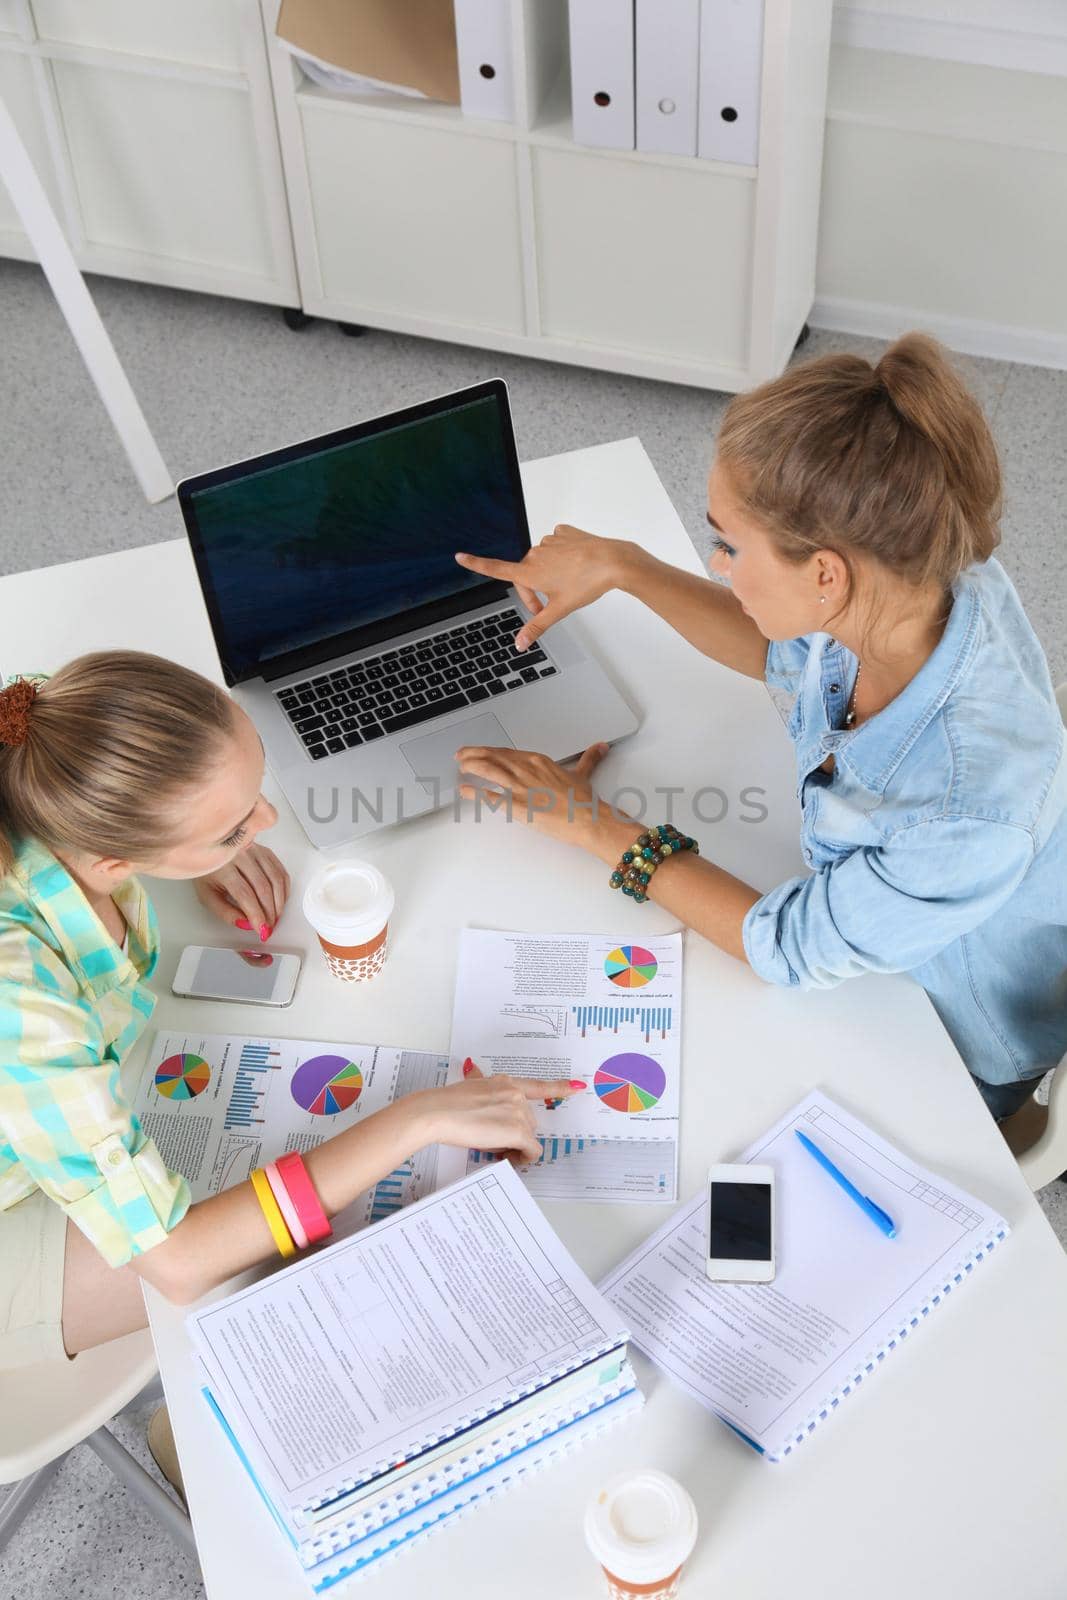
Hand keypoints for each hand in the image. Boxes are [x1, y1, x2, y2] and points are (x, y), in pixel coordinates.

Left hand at [194, 843, 290, 940]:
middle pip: (263, 888)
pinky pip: (281, 872)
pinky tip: (279, 901)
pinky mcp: (265, 852)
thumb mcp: (208, 896)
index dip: (256, 914)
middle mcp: (241, 856)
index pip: (245, 894)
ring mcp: (255, 851)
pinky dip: (284, 890)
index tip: (261, 929)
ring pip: (276, 880)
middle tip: (270, 927)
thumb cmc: (208, 873)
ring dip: (279, 903)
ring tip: (275, 917)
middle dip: (270, 912)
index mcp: (223, 867)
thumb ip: (226, 913)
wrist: (209, 849)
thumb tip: (247, 924)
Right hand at [423, 1060, 584, 1164]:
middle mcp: (515, 1094)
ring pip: (528, 1137)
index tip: (577, 1087)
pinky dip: (523, 1159)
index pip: (538, 1086)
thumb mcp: (467, 1085)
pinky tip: (509, 1160)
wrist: (437, 1112)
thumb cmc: (447, 1103)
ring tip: (494, 1149)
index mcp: (505, 1083)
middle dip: (516, 1134)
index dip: (560, 1087)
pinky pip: (531, 1151)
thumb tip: (472, 1067)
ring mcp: (518, 1112)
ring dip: (516, 1147)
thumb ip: (478, 1079)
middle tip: (495, 1143)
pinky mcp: (518, 1131)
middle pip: (529, 1121)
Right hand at [455, 524, 633, 649]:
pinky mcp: (564, 533)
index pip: (495, 569)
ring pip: (542, 560)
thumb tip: (520, 643)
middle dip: (532, 592)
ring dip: (548, 573)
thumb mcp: (559, 610)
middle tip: (547, 607)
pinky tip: (573, 563)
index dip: (476, 564)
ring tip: (567, 584)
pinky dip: (560, 555)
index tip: (460, 556)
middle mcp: (535, 554)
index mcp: (529, 572)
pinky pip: (556, 544)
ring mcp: (550, 541)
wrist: (612, 562)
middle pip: (525, 574)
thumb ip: (537, 626)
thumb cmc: (586, 584)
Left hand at [455, 740, 623, 847]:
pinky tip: (465, 790)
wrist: (588, 819)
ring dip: (471, 767)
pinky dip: (475, 792)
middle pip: (494, 757)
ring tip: (460, 767)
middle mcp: (527, 770)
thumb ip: (588, 759)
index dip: (490, 750)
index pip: (507, 752)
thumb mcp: (583, 775)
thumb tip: (599, 747)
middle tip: (461, 755)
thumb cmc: (584, 801)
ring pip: (489, 771)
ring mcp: (521, 788)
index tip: (480, 750)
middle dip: (474, 754)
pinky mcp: (518, 806)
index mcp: (539, 761)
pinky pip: (491, 797)